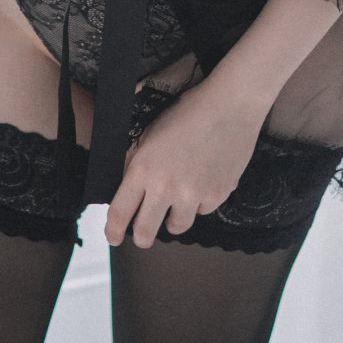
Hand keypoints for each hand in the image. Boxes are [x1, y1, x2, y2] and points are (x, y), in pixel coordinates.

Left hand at [104, 83, 264, 248]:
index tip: (113, 237)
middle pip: (145, 232)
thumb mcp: (151, 133)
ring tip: (176, 200)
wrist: (229, 105)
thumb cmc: (188, 112)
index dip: (112, 231)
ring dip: (173, 218)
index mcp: (143, 168)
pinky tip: (203, 179)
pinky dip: (199, 202)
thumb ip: (137, 162)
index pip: (120, 212)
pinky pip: (202, 210)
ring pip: (177, 226)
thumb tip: (128, 188)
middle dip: (142, 237)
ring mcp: (192, 194)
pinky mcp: (217, 196)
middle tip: (143, 234)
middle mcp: (165, 186)